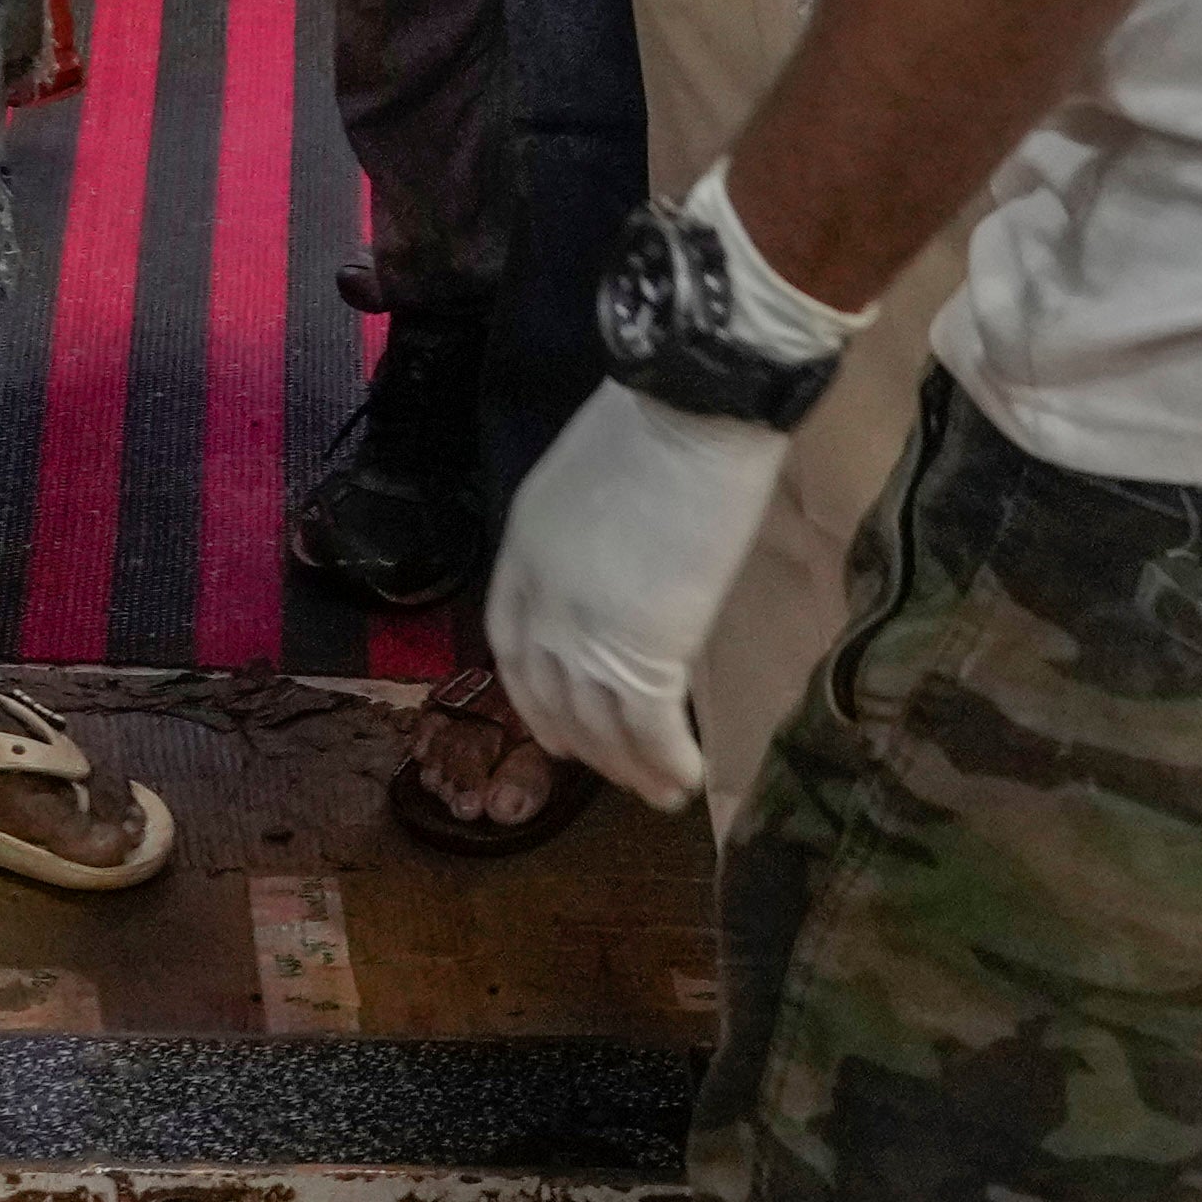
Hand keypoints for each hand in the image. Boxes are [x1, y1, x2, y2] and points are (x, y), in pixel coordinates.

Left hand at [486, 380, 791, 812]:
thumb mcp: (582, 480)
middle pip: (550, 693)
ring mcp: (586, 633)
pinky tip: (688, 776)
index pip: (510, 644)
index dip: (534, 693)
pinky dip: (667, 760)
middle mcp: (541, 603)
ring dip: (629, 766)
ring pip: (599, 724)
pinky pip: (650, 729)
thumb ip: (583, 540)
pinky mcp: (645, 653)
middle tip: (614, 771)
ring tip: (659, 792)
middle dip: (582, 741)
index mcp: (521, 553)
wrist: (690, 410)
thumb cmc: (650, 422)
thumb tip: (617, 571)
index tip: (560, 727)